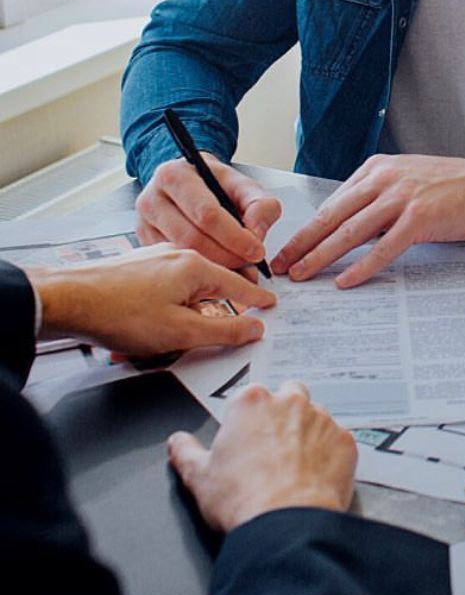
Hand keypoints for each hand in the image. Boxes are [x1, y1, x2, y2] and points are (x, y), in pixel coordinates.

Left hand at [29, 246, 275, 355]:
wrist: (65, 300)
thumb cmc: (120, 314)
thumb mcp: (181, 331)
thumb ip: (224, 331)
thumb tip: (254, 328)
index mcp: (196, 267)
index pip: (239, 284)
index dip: (256, 298)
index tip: (270, 304)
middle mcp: (178, 255)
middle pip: (211, 286)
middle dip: (215, 311)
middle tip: (222, 330)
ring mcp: (154, 259)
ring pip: (184, 289)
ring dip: (183, 314)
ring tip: (168, 339)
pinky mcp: (134, 268)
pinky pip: (163, 289)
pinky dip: (163, 308)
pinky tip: (147, 327)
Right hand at [137, 155, 281, 269]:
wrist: (193, 182)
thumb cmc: (217, 184)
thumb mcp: (245, 186)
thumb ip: (260, 205)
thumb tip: (256, 234)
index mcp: (175, 176)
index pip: (206, 213)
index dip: (235, 237)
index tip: (256, 251)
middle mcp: (152, 198)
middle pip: (191, 238)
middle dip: (226, 256)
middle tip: (249, 263)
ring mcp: (144, 223)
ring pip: (181, 255)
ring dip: (215, 267)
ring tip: (238, 268)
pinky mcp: (145, 242)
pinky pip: (172, 264)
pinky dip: (199, 272)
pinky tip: (218, 270)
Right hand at [167, 381, 355, 531]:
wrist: (284, 525)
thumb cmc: (242, 500)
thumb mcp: (199, 477)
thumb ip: (186, 452)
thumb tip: (177, 442)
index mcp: (252, 403)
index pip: (251, 396)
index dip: (248, 418)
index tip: (247, 438)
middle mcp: (290, 402)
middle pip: (289, 395)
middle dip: (283, 414)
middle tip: (273, 446)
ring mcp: (322, 419)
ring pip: (317, 416)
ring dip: (308, 433)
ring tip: (295, 466)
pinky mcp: (345, 441)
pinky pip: (338, 441)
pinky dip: (329, 454)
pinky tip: (315, 476)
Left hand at [271, 153, 464, 288]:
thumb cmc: (458, 187)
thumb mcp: (410, 181)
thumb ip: (379, 200)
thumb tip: (351, 231)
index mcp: (378, 168)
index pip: (332, 203)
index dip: (306, 229)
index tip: (287, 249)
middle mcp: (385, 178)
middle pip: (332, 216)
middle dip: (301, 244)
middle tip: (279, 266)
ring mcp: (402, 197)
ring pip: (349, 232)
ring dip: (320, 257)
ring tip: (301, 275)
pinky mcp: (420, 218)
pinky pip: (383, 248)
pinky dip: (361, 267)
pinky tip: (345, 281)